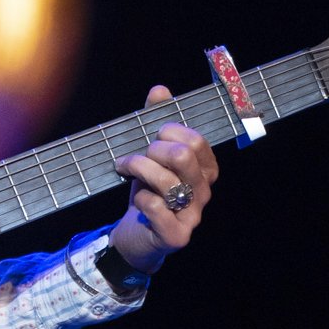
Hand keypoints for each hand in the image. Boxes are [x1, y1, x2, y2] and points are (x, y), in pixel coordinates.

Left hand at [107, 85, 217, 273]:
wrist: (137, 237)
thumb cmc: (148, 191)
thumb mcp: (152, 156)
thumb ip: (157, 122)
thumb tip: (160, 91)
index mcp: (204, 170)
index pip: (197, 140)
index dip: (170, 132)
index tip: (151, 137)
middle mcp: (203, 192)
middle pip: (183, 156)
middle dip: (153, 150)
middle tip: (136, 156)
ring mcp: (192, 215)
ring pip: (168, 181)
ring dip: (138, 169)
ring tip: (124, 169)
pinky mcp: (176, 235)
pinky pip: (156, 207)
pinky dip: (141, 197)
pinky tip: (137, 198)